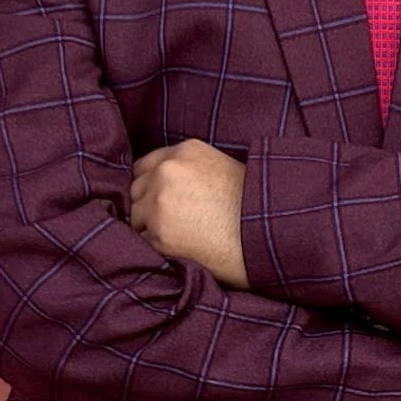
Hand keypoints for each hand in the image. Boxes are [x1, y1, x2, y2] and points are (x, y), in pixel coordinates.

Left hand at [129, 138, 248, 289]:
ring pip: (135, 216)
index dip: (150, 184)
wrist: (265, 235)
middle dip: (147, 206)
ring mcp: (160, 202)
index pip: (144, 165)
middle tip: (172, 221)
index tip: (160, 199)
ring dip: (149, 228)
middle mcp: (168, 171)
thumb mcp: (219, 168)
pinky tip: (180, 249)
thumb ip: (186, 168)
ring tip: (180, 236)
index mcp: (185, 151)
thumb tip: (158, 183)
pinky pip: (142, 242)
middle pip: (135, 190)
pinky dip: (155, 248)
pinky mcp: (159, 234)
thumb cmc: (250, 206)